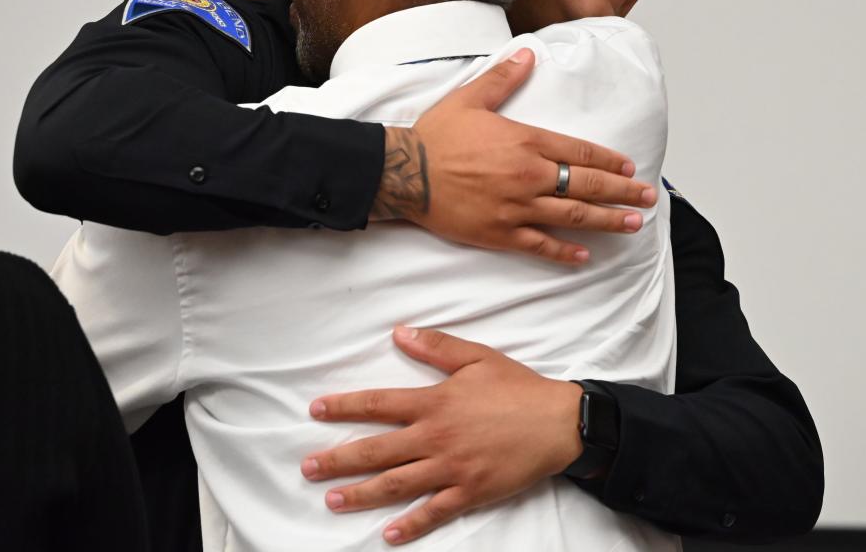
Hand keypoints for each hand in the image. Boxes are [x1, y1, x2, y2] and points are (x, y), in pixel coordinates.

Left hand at [302, 326, 583, 545]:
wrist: (557, 422)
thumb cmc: (516, 387)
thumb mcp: (476, 357)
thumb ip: (436, 347)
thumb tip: (399, 334)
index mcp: (435, 402)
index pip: (378, 404)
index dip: (345, 407)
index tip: (316, 410)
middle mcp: (436, 437)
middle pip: (377, 450)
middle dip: (339, 459)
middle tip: (308, 468)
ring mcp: (452, 468)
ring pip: (397, 484)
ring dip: (362, 493)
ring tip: (333, 500)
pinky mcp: (471, 492)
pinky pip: (434, 512)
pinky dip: (410, 525)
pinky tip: (388, 534)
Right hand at [371, 48, 656, 263]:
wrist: (404, 172)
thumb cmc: (436, 135)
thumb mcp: (470, 98)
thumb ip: (503, 77)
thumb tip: (527, 53)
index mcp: (526, 141)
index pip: (580, 152)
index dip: (609, 160)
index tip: (629, 166)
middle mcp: (529, 176)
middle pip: (587, 185)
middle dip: (622, 191)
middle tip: (647, 198)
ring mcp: (516, 208)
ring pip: (572, 217)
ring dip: (606, 221)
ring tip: (631, 224)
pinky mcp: (500, 233)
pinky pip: (540, 245)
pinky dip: (564, 252)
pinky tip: (584, 255)